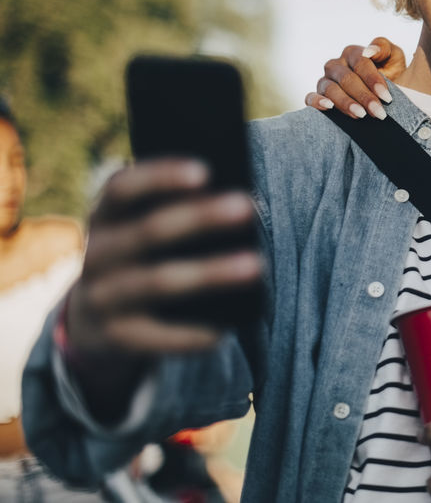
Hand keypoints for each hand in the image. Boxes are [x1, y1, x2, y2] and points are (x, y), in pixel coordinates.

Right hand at [63, 159, 260, 419]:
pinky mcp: (114, 337)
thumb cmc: (144, 258)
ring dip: (210, 272)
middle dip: (201, 218)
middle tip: (248, 207)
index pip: (122, 188)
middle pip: (149, 231)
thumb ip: (175, 211)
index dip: (160, 177)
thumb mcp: (141, 229)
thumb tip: (240, 201)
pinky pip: (156, 337)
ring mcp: (102, 297)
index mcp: (105, 217)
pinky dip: (191, 333)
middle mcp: (97, 254)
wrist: (95, 321)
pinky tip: (224, 329)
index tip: (205, 171)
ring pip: (159, 282)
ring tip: (256, 265)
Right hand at [304, 37, 405, 119]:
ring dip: (346, 103)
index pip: (360, 63)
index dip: (373, 80)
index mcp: (353, 53)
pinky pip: (310, 97)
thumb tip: (370, 51)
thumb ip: (384, 48)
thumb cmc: (391, 74)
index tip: (387, 97)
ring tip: (361, 115)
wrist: (382, 97)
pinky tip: (329, 107)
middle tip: (379, 112)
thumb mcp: (394, 58)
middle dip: (364, 96)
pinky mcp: (316, 96)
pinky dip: (317, 102)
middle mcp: (336, 65)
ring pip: (331, 89)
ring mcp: (325, 80)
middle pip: (347, 79)